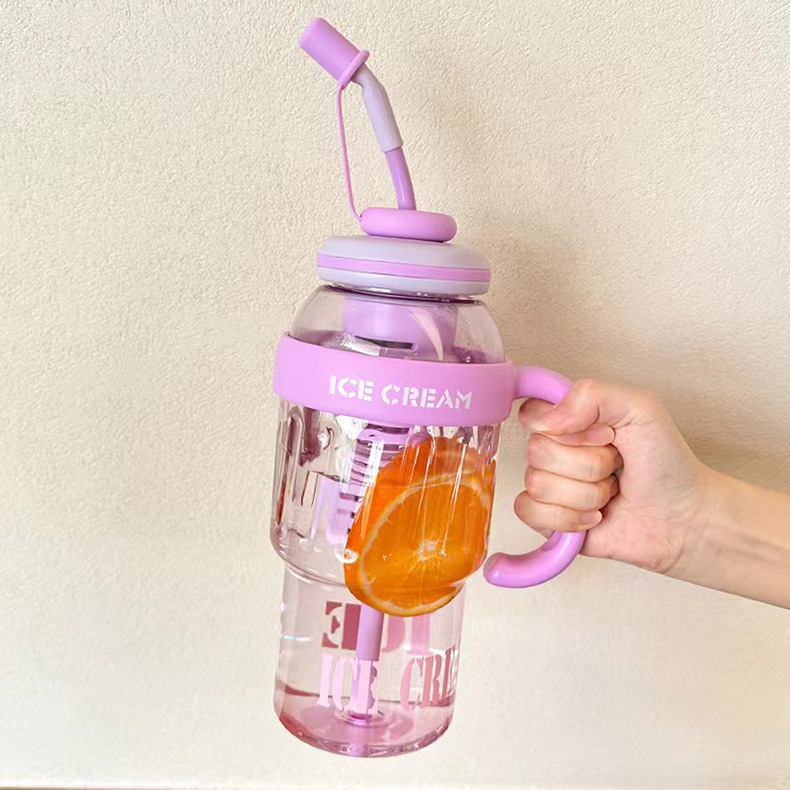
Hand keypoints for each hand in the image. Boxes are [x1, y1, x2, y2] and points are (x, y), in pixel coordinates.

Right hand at [517, 379, 713, 576]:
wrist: (683, 518)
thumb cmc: (667, 463)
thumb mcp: (641, 409)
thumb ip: (593, 396)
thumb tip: (547, 421)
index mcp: (571, 419)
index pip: (532, 413)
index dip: (566, 427)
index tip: (605, 435)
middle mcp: (556, 450)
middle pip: (536, 451)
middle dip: (588, 465)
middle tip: (616, 467)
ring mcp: (551, 485)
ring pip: (538, 485)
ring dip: (586, 494)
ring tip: (611, 493)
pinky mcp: (549, 519)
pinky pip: (530, 512)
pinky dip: (568, 518)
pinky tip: (594, 517)